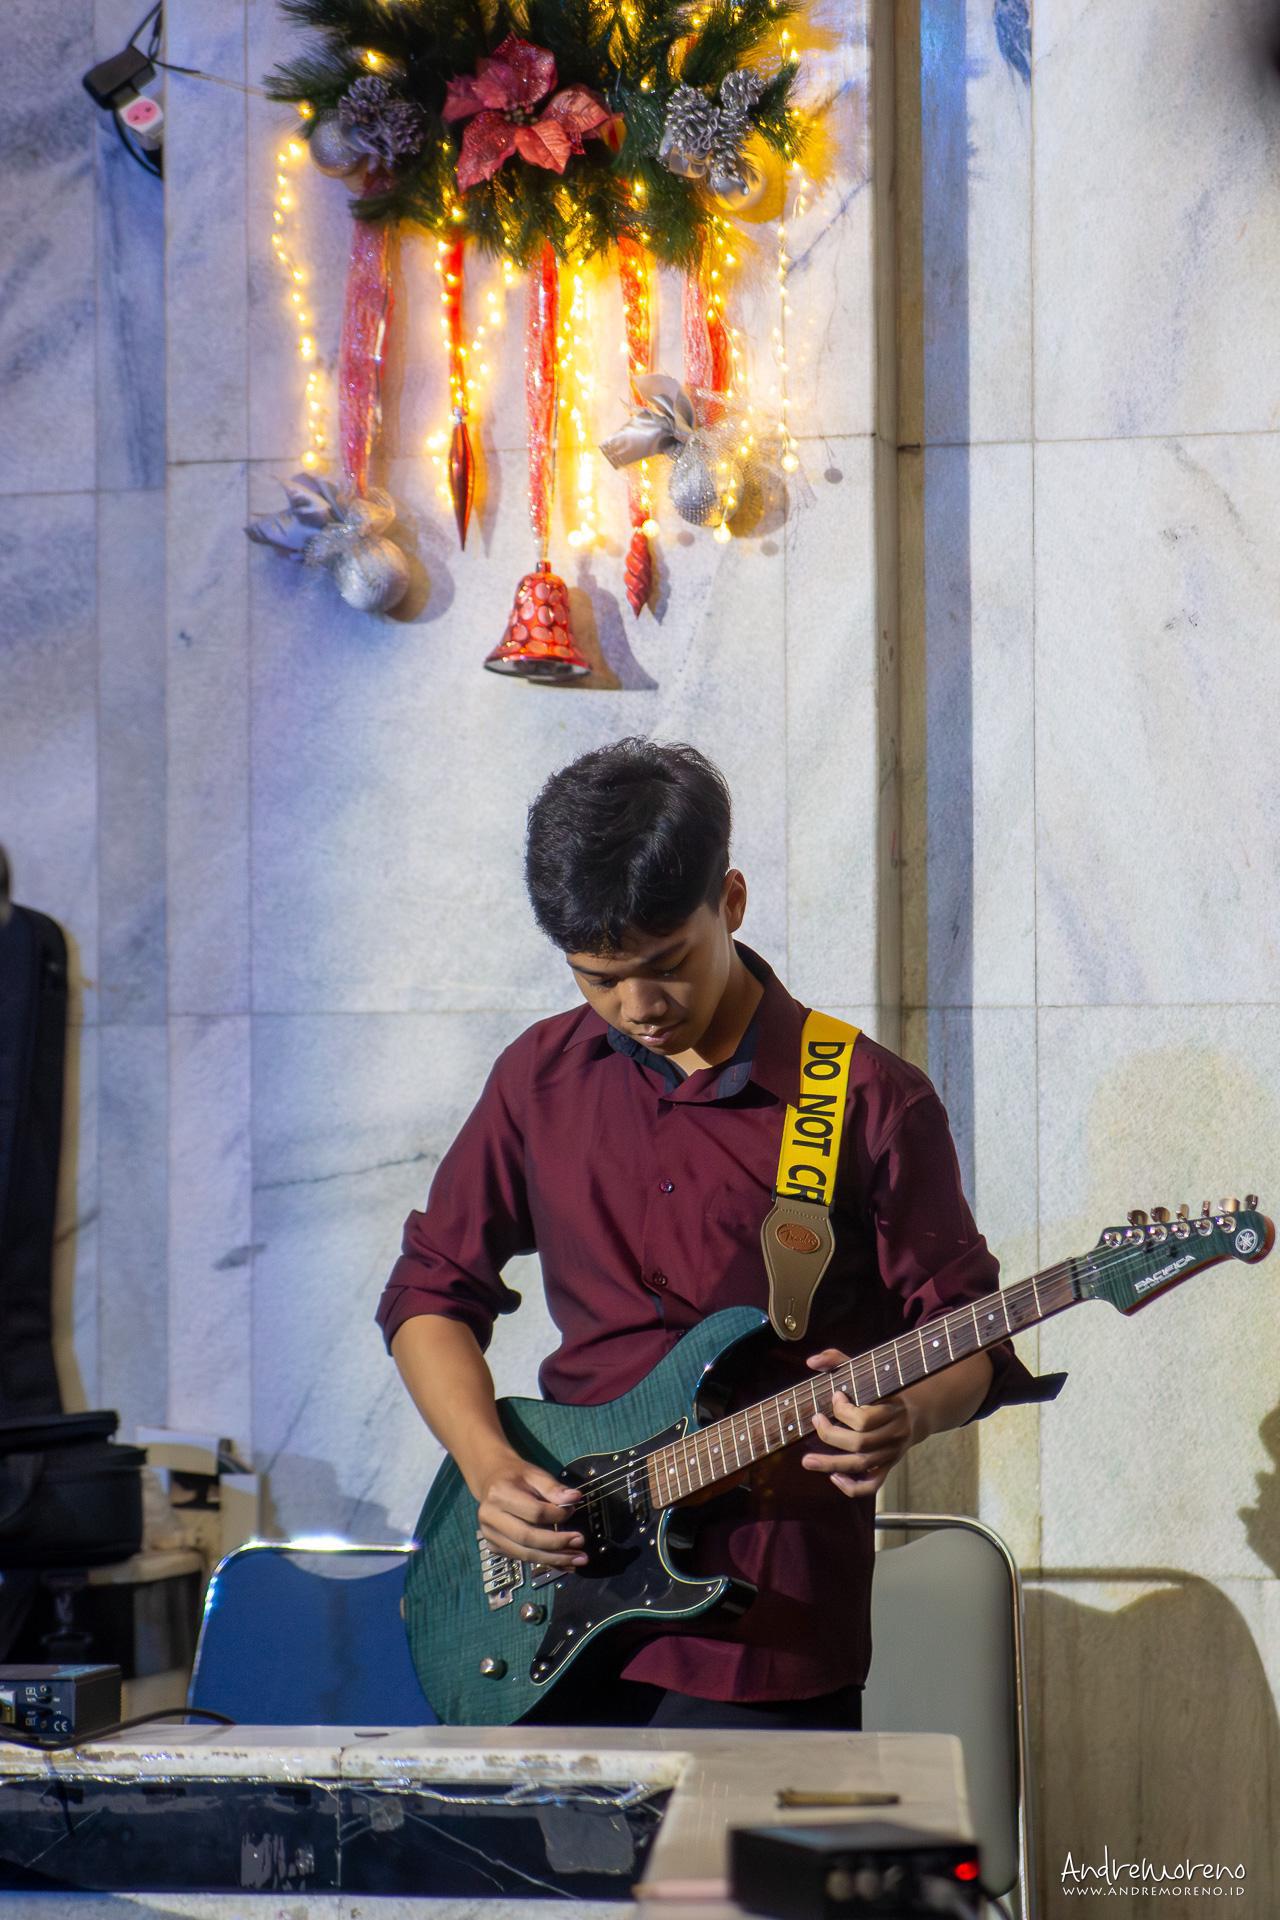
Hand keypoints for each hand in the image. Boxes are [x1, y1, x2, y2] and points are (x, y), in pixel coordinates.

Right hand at [474, 1449, 586, 1570]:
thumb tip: (575, 1498)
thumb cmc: (516, 1477)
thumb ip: (554, 1488)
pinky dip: (544, 1562)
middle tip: (580, 1544)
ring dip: (553, 1559)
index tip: (573, 1510)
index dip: (557, 1515)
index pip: (534, 1512)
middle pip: (527, 1538)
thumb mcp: (535, 1474)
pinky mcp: (494, 1547)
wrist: (492, 1482)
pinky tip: (563, 1562)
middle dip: (557, 1544)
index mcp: (499, 1494)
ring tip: (577, 1559)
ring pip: (525, 1554)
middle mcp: (490, 1518)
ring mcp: (489, 1535)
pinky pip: (522, 1558)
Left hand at [800, 1348, 920, 1498]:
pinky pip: (873, 1484)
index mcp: (892, 1409)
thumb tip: (811, 1360)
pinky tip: (834, 1477)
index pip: (864, 1419)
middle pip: (859, 1443)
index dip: (842, 1410)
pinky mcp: (888, 1465)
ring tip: (807, 1461)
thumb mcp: (867, 1368)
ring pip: (861, 1465)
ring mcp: (891, 1452)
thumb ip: (838, 1359)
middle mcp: (894, 1434)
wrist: (919, 1410)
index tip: (836, 1395)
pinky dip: (853, 1486)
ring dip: (832, 1464)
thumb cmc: (886, 1387)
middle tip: (815, 1420)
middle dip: (830, 1434)